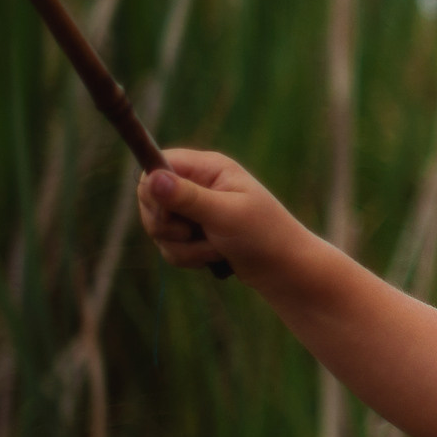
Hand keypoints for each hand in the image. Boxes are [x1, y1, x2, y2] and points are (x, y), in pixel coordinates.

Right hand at [136, 148, 312, 285]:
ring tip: (216, 250)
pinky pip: (169, 247)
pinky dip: (188, 258)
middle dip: (168, 227)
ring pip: (158, 229)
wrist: (286, 270)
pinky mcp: (194, 234)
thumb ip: (187, 197)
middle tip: (195, 234)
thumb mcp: (225, 214)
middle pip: (150, 200)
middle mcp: (198, 184)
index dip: (153, 192)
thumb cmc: (264, 236)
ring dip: (184, 248)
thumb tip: (152, 177)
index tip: (168, 215)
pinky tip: (216, 258)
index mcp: (209, 167)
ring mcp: (195, 210)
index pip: (157, 166)